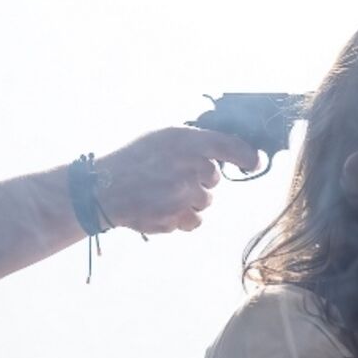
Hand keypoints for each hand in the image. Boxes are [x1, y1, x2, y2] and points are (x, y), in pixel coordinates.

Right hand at [91, 127, 258, 233]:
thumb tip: (222, 150)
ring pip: (205, 202)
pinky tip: (163, 208)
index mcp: (185, 141)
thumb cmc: (131, 160)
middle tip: (174, 176)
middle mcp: (189, 167)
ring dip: (191, 200)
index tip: (254, 161)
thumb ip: (192, 142)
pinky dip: (182, 217)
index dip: (247, 156)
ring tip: (163, 193)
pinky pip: (194, 221)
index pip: (230, 146)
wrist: (103, 189)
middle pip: (214, 179)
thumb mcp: (160, 136)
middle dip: (200, 180)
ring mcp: (183, 195)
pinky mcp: (176, 218)